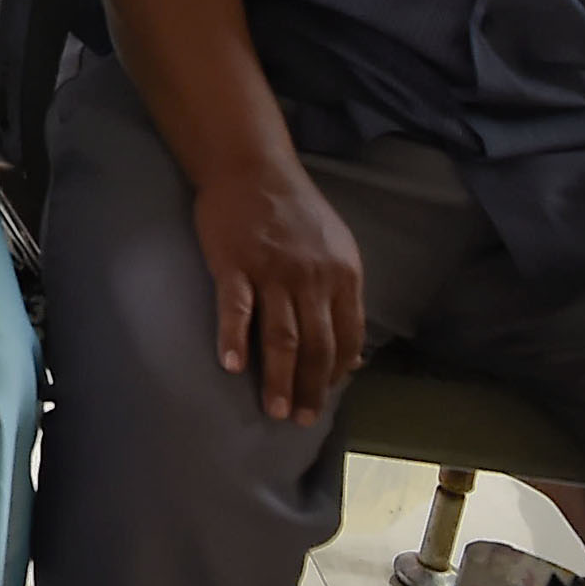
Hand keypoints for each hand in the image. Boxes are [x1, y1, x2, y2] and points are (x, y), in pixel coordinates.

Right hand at [188, 153, 367, 424]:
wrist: (251, 166)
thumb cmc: (293, 209)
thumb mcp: (336, 248)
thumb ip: (344, 298)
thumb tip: (353, 356)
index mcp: (342, 275)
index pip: (346, 337)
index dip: (335, 373)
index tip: (323, 397)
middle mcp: (312, 278)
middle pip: (315, 346)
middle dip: (310, 388)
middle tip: (300, 419)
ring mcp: (272, 271)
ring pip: (280, 337)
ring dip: (279, 378)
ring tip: (274, 409)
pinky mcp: (234, 264)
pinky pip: (236, 309)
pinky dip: (235, 339)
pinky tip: (231, 366)